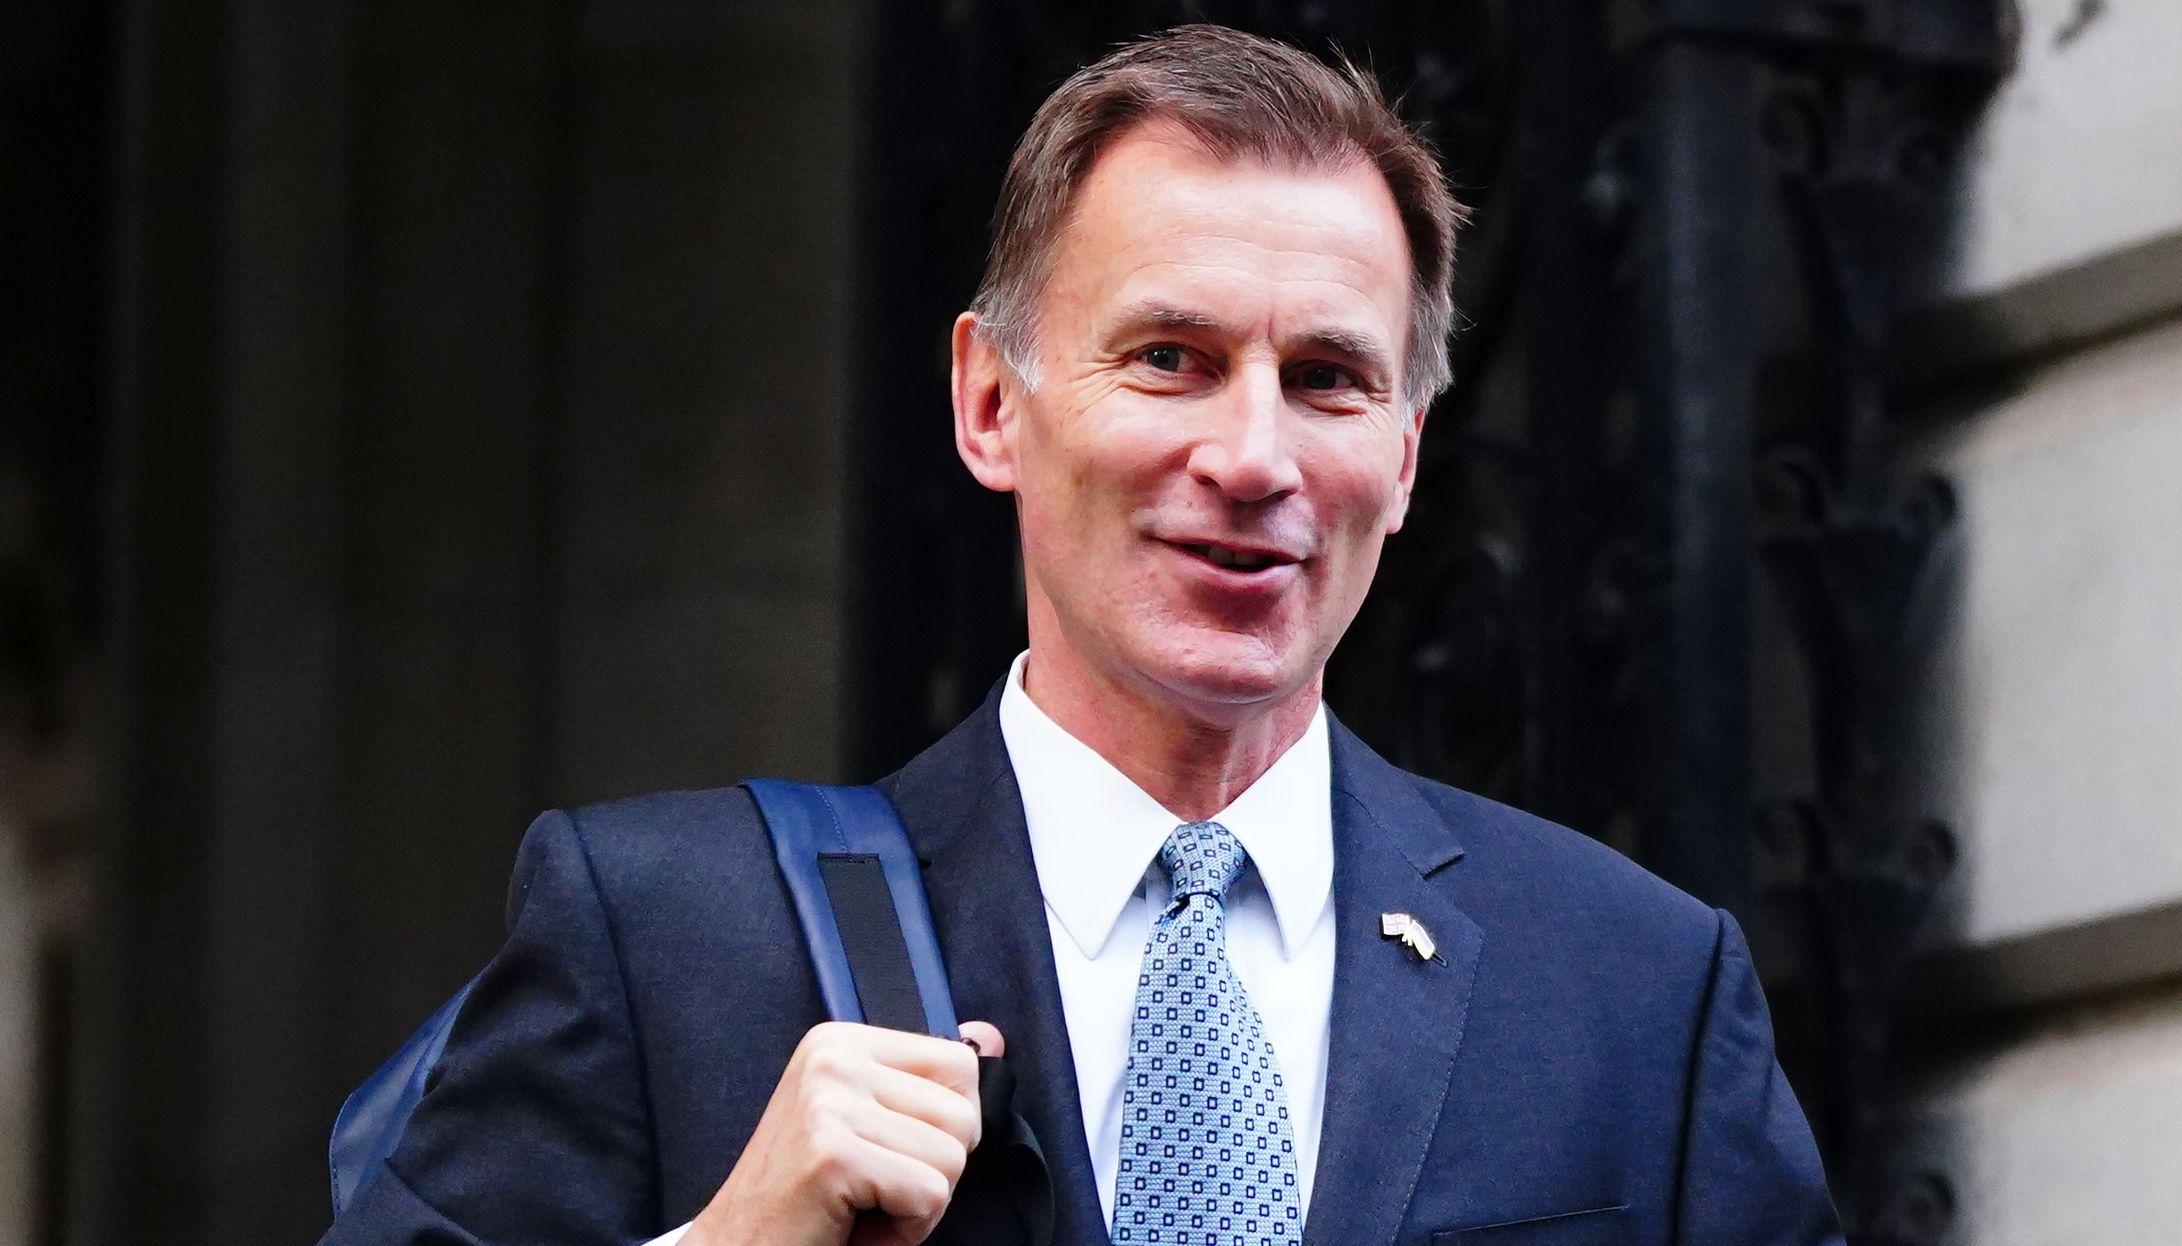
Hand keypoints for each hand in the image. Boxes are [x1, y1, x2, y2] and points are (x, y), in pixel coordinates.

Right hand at [686, 1020, 1004, 1245]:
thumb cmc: (809, 1200)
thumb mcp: (869, 1126)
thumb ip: (927, 1081)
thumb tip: (991, 1037)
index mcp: (840, 1041)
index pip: (959, 1063)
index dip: (947, 1127)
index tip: (891, 1152)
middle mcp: (832, 1058)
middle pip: (964, 1112)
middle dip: (935, 1169)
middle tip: (875, 1189)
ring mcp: (829, 1103)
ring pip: (953, 1157)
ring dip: (919, 1204)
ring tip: (862, 1207)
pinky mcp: (833, 1155)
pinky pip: (929, 1195)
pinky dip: (906, 1230)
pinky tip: (856, 1226)